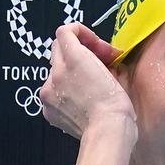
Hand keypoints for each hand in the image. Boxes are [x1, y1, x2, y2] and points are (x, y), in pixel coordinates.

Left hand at [39, 23, 134, 138]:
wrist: (106, 133)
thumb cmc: (116, 104)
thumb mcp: (116, 72)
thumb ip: (102, 58)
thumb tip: (100, 57)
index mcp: (74, 58)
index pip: (65, 31)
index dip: (82, 33)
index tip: (94, 44)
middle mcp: (56, 72)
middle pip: (58, 49)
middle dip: (77, 51)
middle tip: (96, 62)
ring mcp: (48, 92)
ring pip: (55, 72)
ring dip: (69, 72)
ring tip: (88, 85)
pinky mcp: (47, 109)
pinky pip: (53, 92)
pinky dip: (64, 92)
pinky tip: (80, 101)